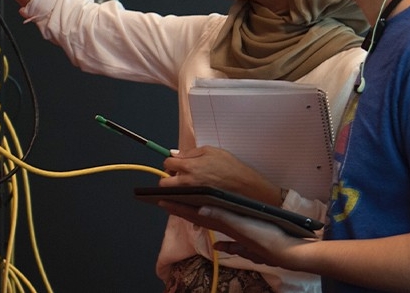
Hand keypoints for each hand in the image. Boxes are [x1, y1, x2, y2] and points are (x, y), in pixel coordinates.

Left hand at [159, 201, 310, 268]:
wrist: (291, 253)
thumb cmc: (268, 238)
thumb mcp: (243, 226)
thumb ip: (222, 216)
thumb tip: (200, 207)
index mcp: (224, 225)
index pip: (195, 214)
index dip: (178, 207)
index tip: (161, 200)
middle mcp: (227, 231)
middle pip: (199, 219)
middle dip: (182, 210)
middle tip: (165, 202)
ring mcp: (237, 236)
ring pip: (211, 225)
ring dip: (197, 217)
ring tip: (185, 211)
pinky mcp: (247, 239)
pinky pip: (227, 238)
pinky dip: (220, 237)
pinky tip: (219, 243)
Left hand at [160, 146, 282, 204]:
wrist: (247, 188)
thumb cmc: (231, 167)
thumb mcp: (211, 151)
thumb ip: (190, 152)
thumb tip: (174, 154)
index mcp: (189, 167)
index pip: (167, 163)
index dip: (171, 162)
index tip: (176, 164)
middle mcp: (187, 183)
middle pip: (163, 183)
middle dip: (167, 178)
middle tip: (177, 176)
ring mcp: (191, 197)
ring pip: (170, 197)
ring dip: (172, 191)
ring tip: (183, 187)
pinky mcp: (197, 208)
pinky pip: (181, 207)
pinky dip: (181, 202)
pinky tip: (188, 197)